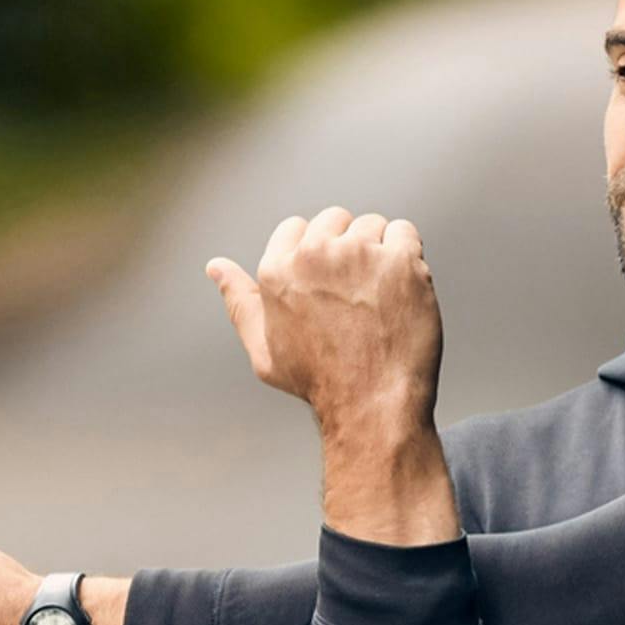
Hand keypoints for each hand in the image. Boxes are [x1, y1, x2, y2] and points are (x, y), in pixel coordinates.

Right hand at [204, 206, 441, 437]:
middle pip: (335, 219)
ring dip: (380, 252)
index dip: (317, 255)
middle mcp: (314, 254)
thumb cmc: (318, 384)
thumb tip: (215, 266)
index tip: (332, 286)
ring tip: (382, 298)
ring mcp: (358, 253)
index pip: (297, 227)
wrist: (372, 405)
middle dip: (348, 247)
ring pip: (372, 224)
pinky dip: (409, 255)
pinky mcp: (398, 259)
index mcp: (276, 270)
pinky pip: (405, 232)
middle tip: (359, 295)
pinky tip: (404, 291)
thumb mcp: (264, 351)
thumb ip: (240, 303)